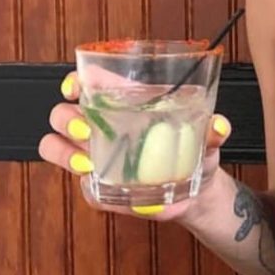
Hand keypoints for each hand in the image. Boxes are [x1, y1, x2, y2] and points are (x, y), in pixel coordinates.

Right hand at [37, 70, 233, 219]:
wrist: (197, 193)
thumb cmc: (197, 154)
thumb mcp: (207, 140)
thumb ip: (212, 131)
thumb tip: (219, 125)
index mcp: (127, 104)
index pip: (89, 83)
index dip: (75, 81)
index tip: (76, 86)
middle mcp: (103, 125)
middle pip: (62, 111)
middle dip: (66, 117)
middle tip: (86, 128)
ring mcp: (94, 154)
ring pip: (55, 144)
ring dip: (64, 150)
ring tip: (88, 161)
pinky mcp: (95, 184)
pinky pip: (77, 184)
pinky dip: (85, 186)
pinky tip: (100, 183)